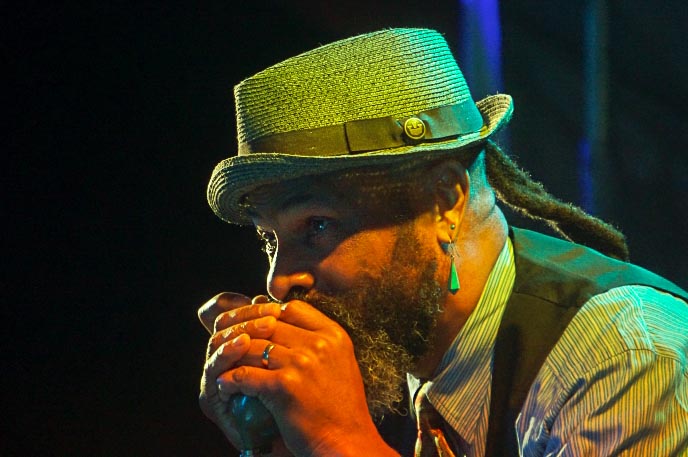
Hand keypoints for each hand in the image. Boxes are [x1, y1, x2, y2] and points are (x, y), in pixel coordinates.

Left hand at [198, 292, 396, 455]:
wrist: (348, 443)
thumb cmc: (342, 408)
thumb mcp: (340, 363)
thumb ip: (317, 341)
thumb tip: (280, 320)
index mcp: (333, 335)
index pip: (292, 308)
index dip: (268, 313)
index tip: (254, 326)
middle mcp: (319, 344)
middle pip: (268, 324)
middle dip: (243, 332)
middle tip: (228, 343)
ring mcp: (302, 364)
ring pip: (251, 347)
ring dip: (232, 357)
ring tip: (223, 366)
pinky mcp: (284, 387)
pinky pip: (245, 375)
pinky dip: (230, 380)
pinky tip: (225, 385)